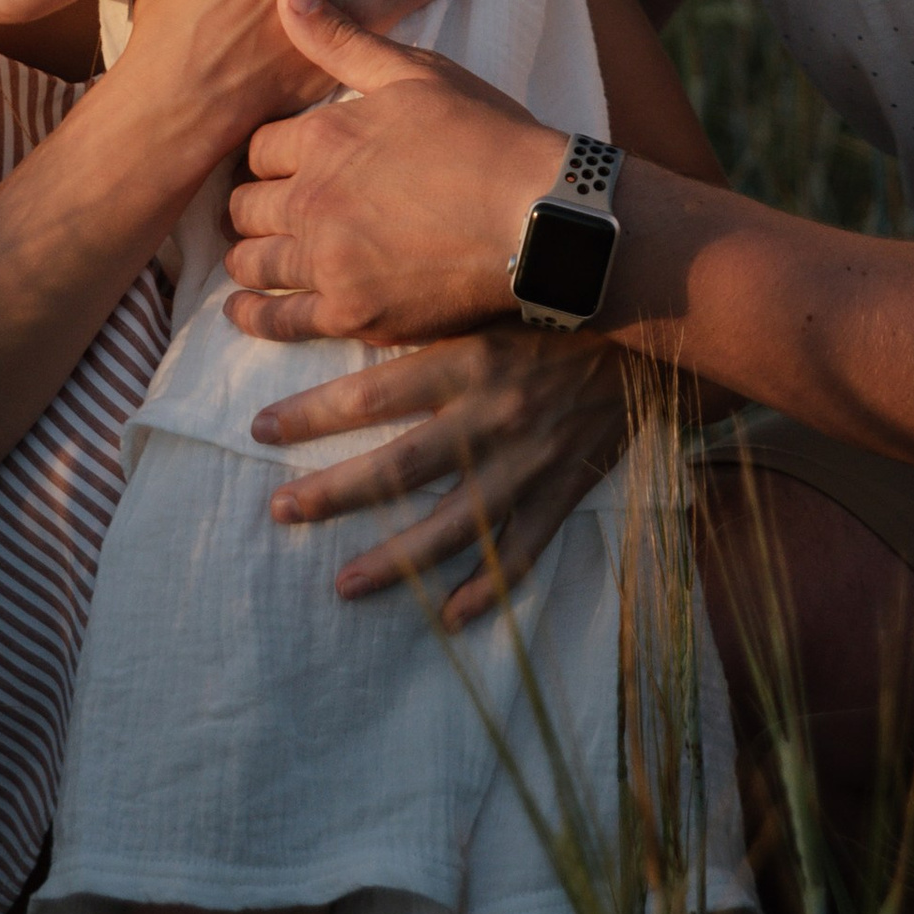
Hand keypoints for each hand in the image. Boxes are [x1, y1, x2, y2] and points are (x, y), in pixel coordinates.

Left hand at [222, 0, 562, 345]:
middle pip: (244, 205)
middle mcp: (312, 200)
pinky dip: (253, 316)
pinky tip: (242, 309)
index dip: (266, 155)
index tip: (276, 164)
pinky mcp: (352, 312)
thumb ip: (343, 39)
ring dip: (247, 255)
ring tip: (252, 254)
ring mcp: (329, 262)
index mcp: (324, 138)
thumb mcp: (416, 73)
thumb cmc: (487, 136)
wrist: (540, 216)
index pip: (257, 148)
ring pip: (253, 261)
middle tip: (259, 209)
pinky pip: (279, 320)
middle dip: (250, 204)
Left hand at [249, 328, 633, 628]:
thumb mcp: (484, 293)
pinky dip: (488, 591)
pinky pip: (523, 553)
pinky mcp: (564, 490)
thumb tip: (343, 312)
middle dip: (333, 494)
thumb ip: (424, 311)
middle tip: (280, 512)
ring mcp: (531, 461)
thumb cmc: (554, 301)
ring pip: (453, 526)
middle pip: (399, 467)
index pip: (370, 394)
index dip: (310, 414)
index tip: (259, 430)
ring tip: (342, 586)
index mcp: (468, 357)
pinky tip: (450, 621)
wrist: (653, 326)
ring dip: (395, 562)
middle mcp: (493, 414)